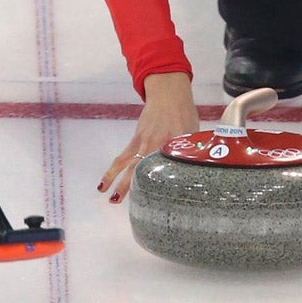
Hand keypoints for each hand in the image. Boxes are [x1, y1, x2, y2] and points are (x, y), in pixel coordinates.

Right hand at [98, 72, 198, 203]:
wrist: (168, 94)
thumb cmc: (184, 113)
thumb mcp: (193, 133)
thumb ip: (192, 152)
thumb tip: (197, 170)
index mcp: (175, 145)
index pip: (170, 170)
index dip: (166, 187)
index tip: (163, 203)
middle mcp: (157, 145)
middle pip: (144, 170)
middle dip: (136, 188)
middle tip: (133, 207)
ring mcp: (144, 143)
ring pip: (128, 165)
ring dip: (118, 182)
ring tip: (111, 200)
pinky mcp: (136, 140)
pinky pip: (122, 157)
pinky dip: (113, 169)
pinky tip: (104, 183)